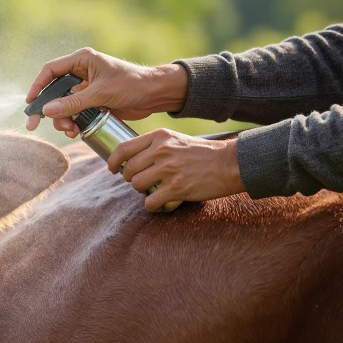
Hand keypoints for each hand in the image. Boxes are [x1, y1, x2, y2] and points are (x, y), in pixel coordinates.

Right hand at [25, 48, 187, 135]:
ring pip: (63, 106)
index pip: (51, 71)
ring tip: (70, 130)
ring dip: (62, 120)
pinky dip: (73, 123)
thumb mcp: (100, 93)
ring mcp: (86, 89)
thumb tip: (47, 111)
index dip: (37, 86)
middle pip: (54, 92)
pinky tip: (77, 131)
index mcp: (81, 61)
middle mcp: (81, 73)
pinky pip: (75, 114)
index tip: (30, 104)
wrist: (155, 95)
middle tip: (35, 125)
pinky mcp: (93, 103)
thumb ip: (73, 103)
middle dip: (48, 110)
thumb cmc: (132, 84)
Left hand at [107, 129, 245, 211]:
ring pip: (137, 186)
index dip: (112, 161)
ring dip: (142, 191)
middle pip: (128, 170)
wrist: (230, 163)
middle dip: (131, 179)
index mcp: (159, 137)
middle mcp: (161, 151)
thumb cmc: (202, 153)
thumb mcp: (176, 139)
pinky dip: (152, 206)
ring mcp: (169, 170)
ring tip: (153, 190)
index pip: (123, 148)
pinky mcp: (177, 188)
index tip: (111, 169)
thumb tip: (130, 158)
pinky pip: (150, 202)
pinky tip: (160, 202)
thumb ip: (155, 145)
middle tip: (141, 182)